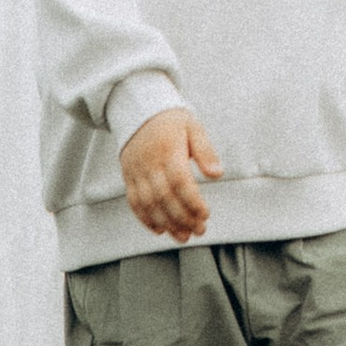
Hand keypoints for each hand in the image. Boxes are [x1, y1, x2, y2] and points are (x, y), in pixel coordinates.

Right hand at [121, 107, 222, 240]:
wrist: (139, 110)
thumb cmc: (171, 120)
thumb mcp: (194, 127)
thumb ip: (206, 151)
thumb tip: (217, 174)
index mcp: (168, 149)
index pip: (180, 181)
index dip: (192, 201)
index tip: (205, 214)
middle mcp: (149, 163)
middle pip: (165, 197)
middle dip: (183, 218)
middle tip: (199, 230)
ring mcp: (136, 171)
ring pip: (149, 204)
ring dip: (167, 223)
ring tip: (183, 235)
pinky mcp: (128, 177)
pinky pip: (134, 202)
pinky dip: (146, 219)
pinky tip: (160, 229)